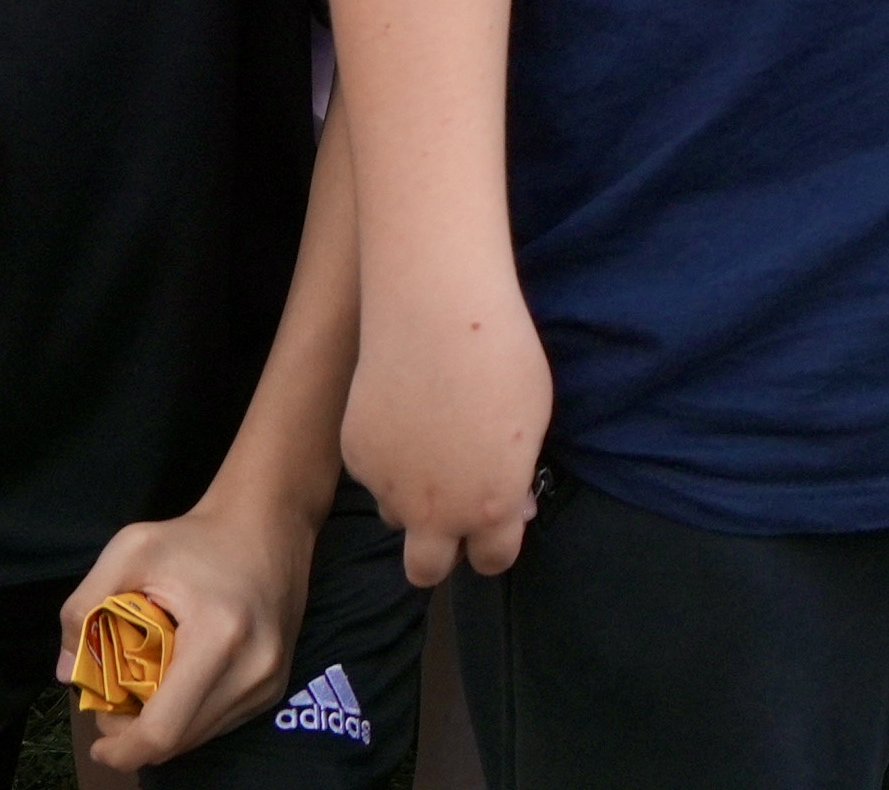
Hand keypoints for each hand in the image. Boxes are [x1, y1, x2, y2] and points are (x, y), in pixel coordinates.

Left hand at [58, 485, 318, 768]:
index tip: (97, 742)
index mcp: (219, 637)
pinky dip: (190, 719)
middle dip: (136, 740)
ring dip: (164, 731)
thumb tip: (67, 671)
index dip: (122, 749)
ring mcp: (270, 679)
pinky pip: (220, 723)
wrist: (270, 520)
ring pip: (200, 739)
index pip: (163, 730)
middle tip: (114, 710)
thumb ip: (83, 605)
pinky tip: (176, 689)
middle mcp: (254, 667)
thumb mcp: (129, 550)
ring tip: (143, 697)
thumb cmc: (197, 535)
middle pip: (178, 743)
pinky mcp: (276, 683)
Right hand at [342, 268, 550, 585]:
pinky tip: (402, 412)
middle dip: (439, 554)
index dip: (495, 545)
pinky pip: (374, 474)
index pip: (493, 561)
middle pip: (426, 572)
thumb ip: (516, 475)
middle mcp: (435, 512)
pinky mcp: (356, 457)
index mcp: (488, 507)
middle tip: (451, 514)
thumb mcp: (533, 422)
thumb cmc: (503, 357)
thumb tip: (512, 504)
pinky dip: (387, 458)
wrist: (437, 316)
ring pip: (396, 516)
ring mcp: (388, 488)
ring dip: (411, 499)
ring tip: (429, 443)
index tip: (496, 524)